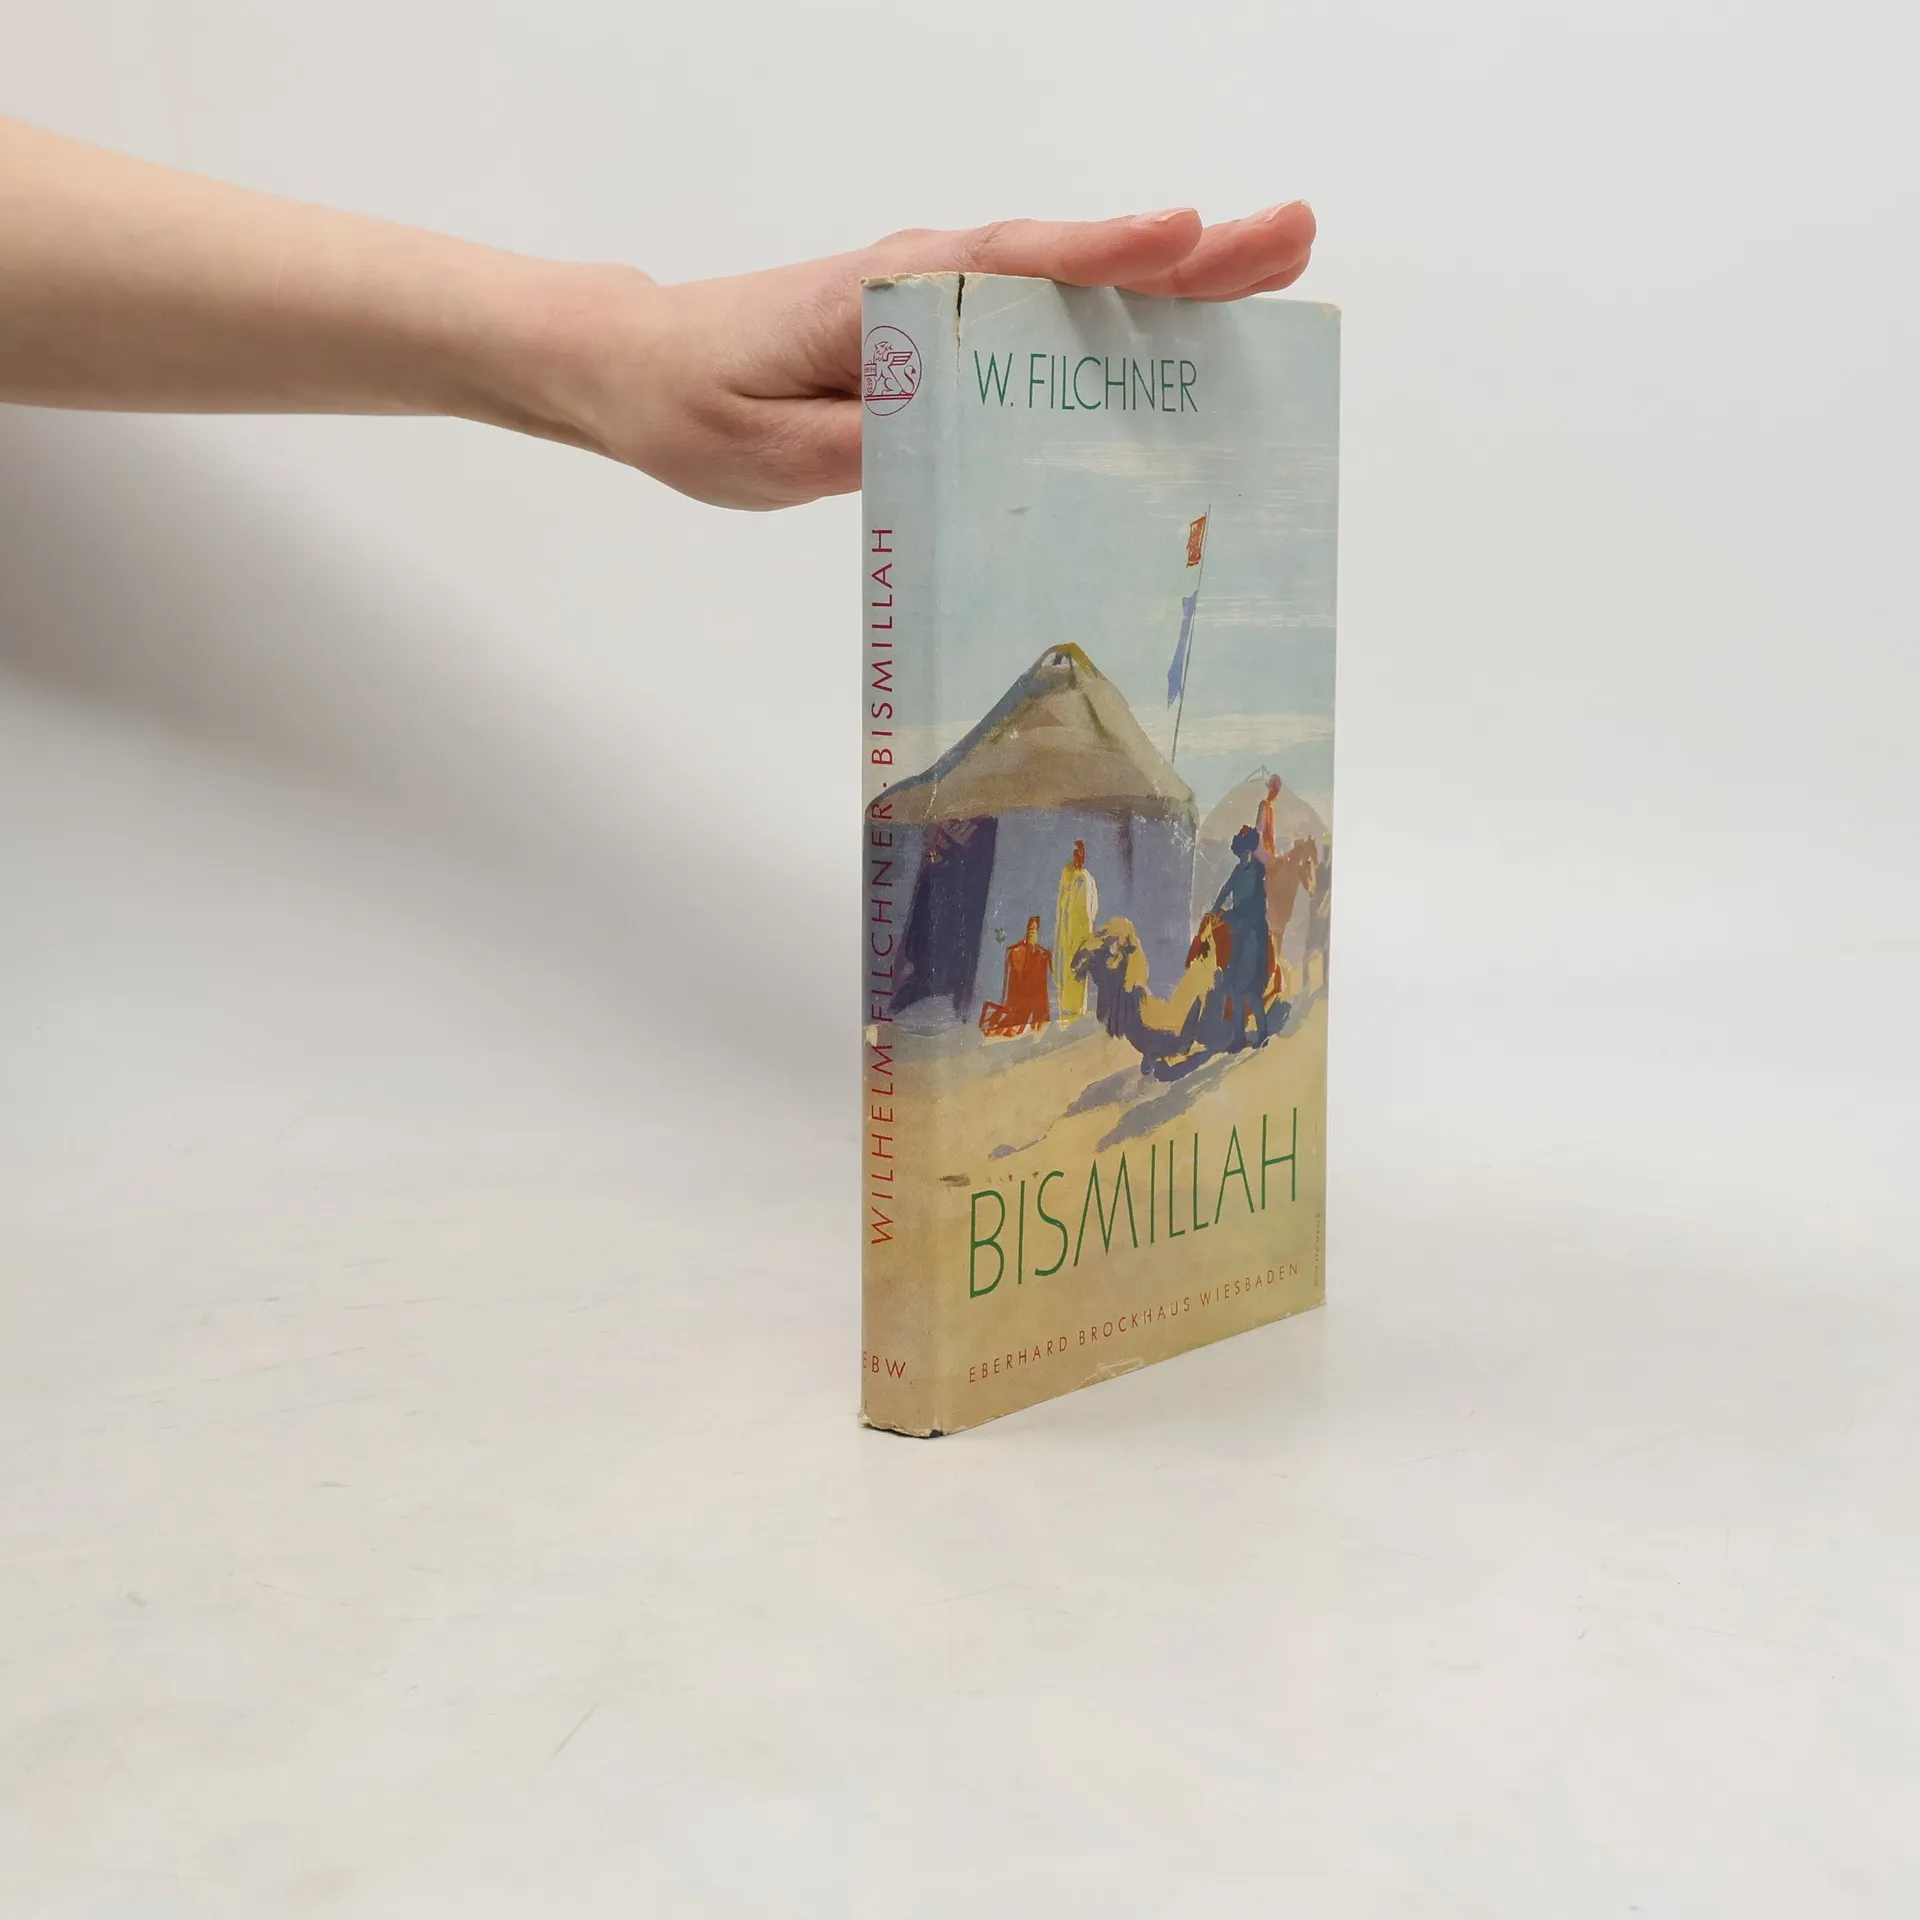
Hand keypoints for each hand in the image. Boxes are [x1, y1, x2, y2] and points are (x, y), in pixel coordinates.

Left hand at [541, 204, 1316, 509]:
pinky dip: (1118, 316)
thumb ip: (864, 446)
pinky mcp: (943, 334)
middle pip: (1069, 262)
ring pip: (1069, 284)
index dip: (1099, 256)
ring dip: (1172, 279)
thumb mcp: (767, 451)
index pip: (1007, 269)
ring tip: (1272, 271)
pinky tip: (1179, 336)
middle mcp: (926, 284)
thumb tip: (957, 445)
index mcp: (885, 300)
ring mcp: (941, 303)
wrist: (640, 369)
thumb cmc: (699, 406)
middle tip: (1291, 238)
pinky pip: (1044, 319)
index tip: (1183, 238)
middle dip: (1186, 254)